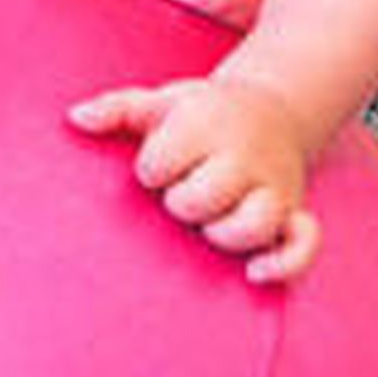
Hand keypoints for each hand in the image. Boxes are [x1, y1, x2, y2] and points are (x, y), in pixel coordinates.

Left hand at [68, 72, 321, 284]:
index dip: (150, 168)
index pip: (159, 164)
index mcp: (204, 125)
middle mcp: (243, 157)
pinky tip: (254, 274)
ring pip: (251, 226)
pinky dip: (284, 264)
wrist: (270, 108)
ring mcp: (274, 188)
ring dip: (222, 231)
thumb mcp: (157, 101)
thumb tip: (75, 119)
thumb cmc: (201, 113)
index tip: (159, 159)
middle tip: (186, 186)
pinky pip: (302, 246)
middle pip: (200, 200)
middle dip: (181, 201)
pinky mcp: (294, 213)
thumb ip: (114, 108)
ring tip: (210, 218)